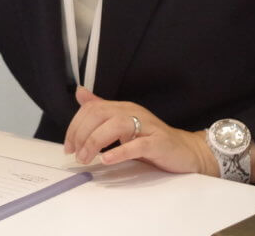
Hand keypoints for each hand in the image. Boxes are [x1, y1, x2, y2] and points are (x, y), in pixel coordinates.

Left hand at [63, 87, 214, 174]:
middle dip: (82, 134)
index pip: (92, 108)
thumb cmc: (151, 140)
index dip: (76, 126)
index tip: (68, 146)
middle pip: (100, 114)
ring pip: (116, 126)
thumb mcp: (123, 124)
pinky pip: (138, 145)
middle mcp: (133, 112)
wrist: (186, 151)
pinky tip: (106, 159)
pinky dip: (119, 151)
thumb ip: (101, 110)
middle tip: (76, 154)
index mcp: (123, 108)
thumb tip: (80, 94)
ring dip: (95, 142)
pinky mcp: (158, 143)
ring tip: (86, 158)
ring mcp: (147, 127)